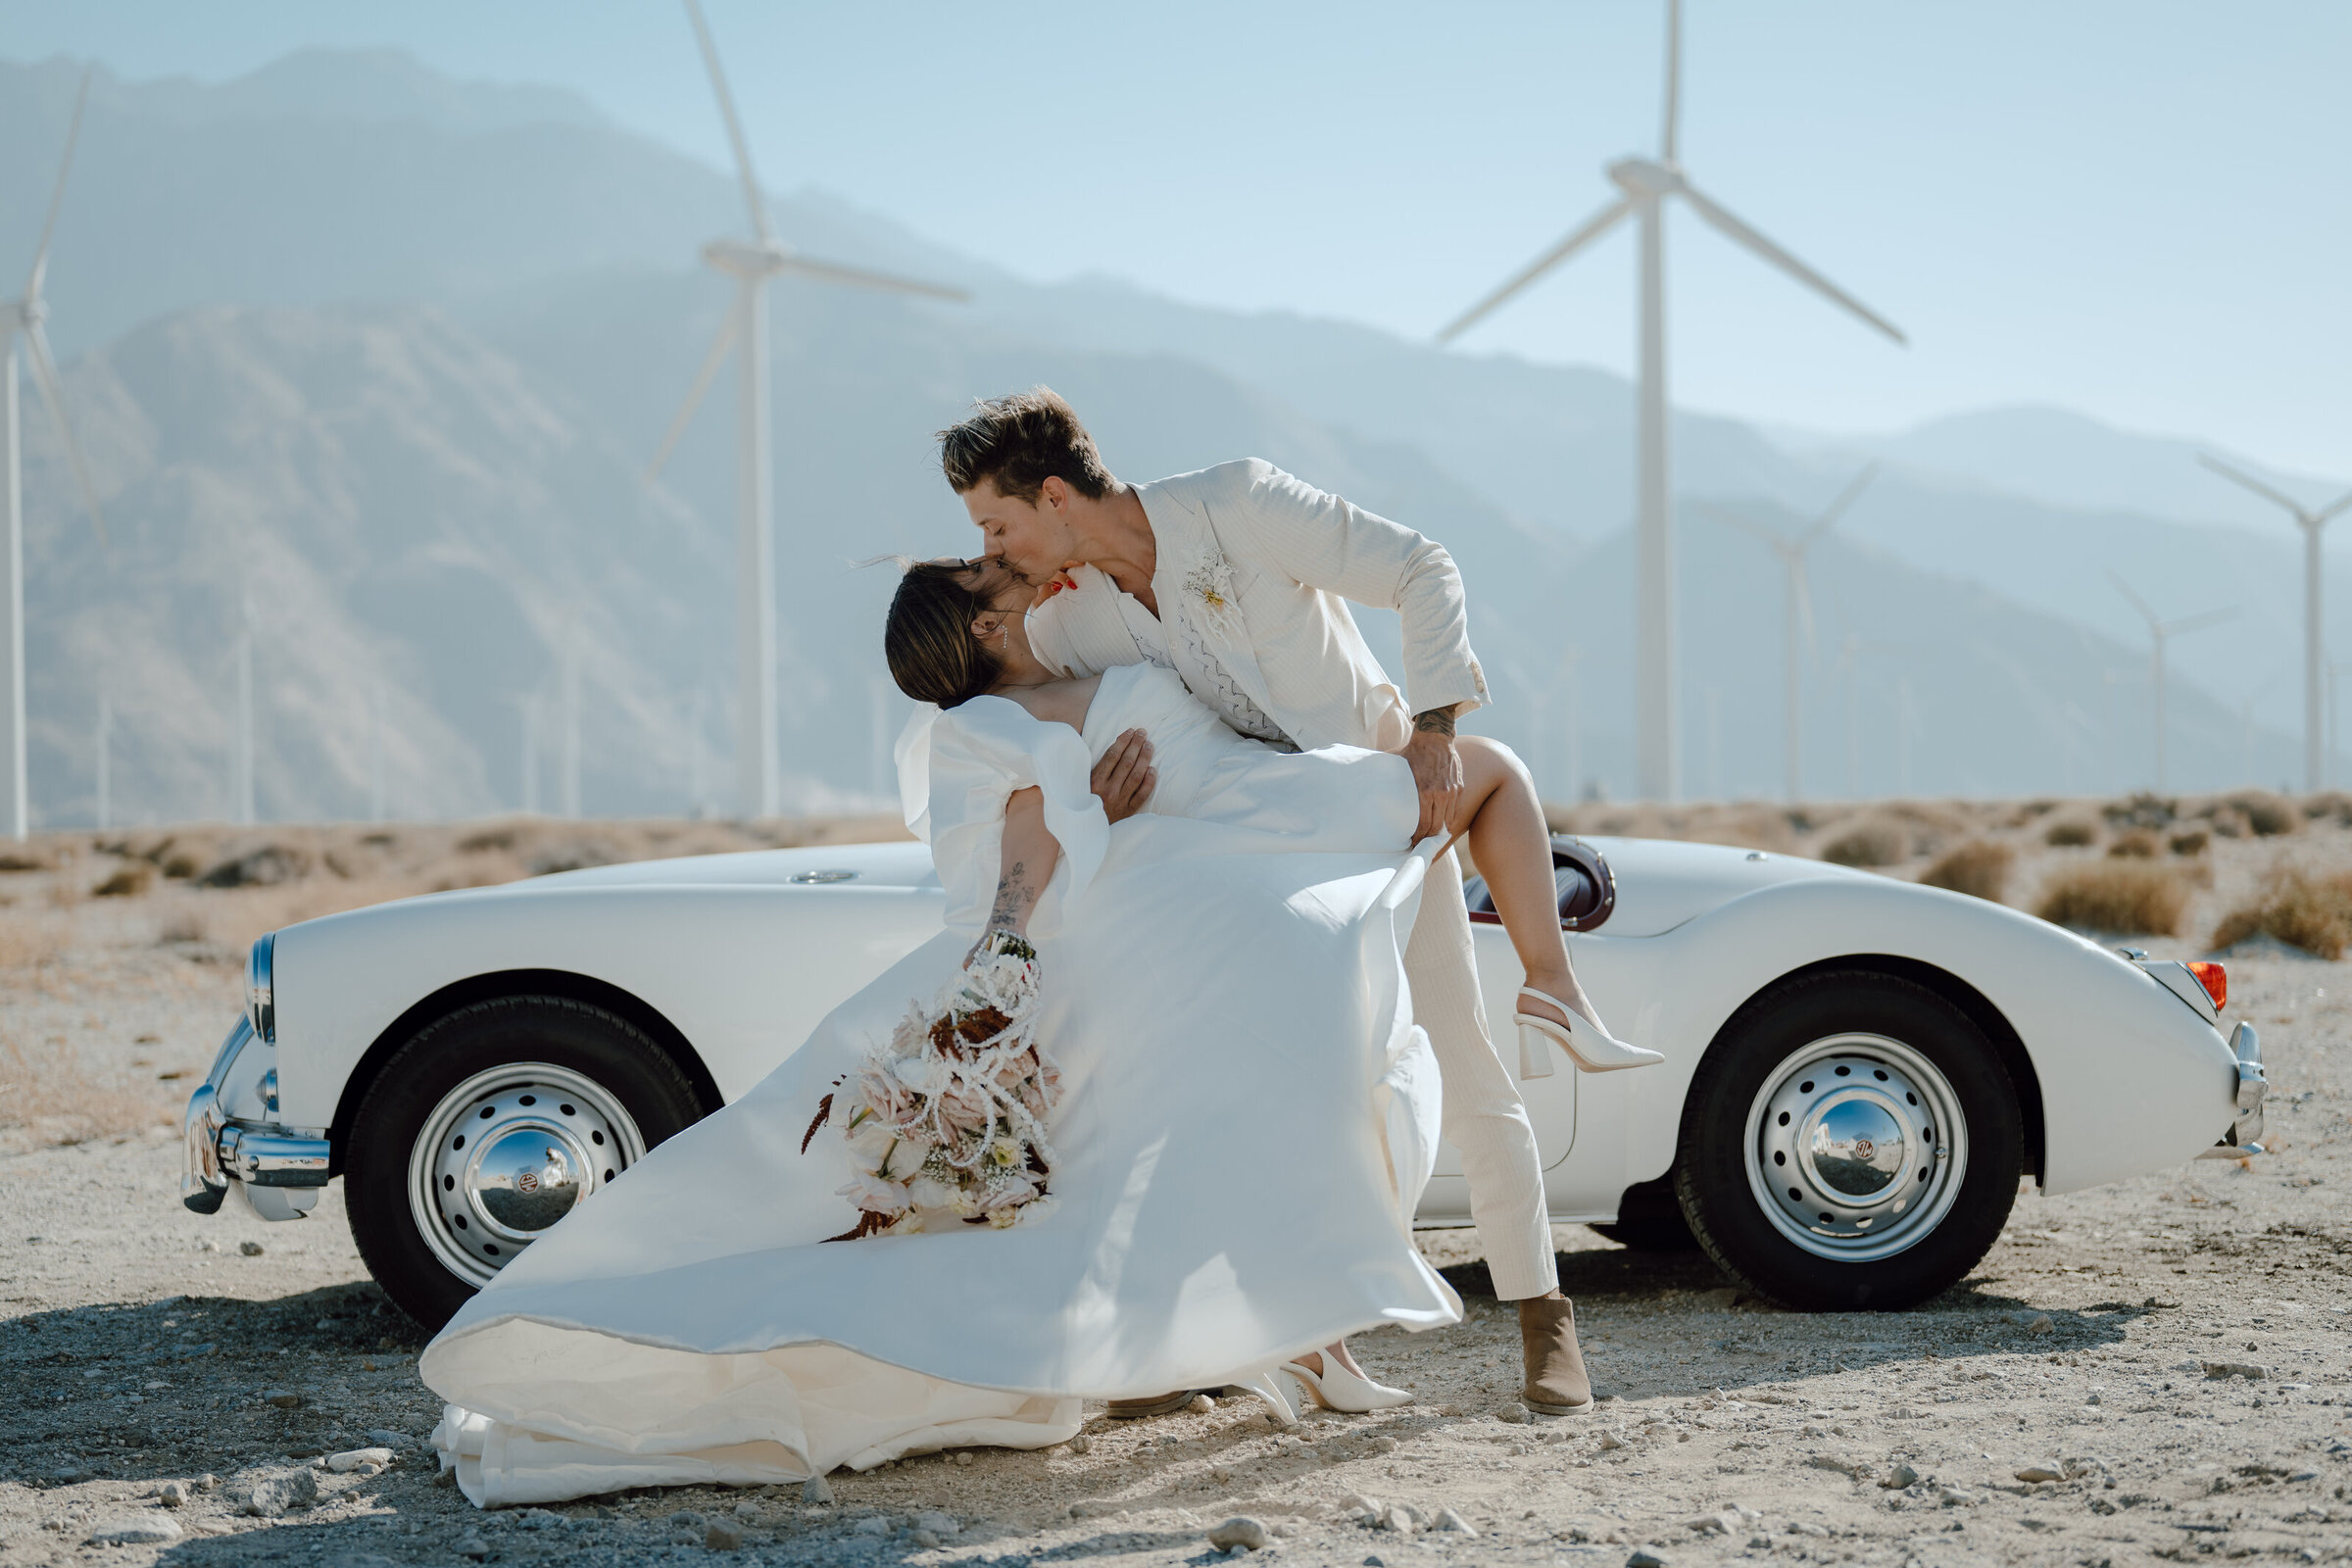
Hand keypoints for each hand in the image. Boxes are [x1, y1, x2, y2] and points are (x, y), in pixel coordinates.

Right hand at [1090, 727, 1155, 823]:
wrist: (1085, 831)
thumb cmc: (1081, 802)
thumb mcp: (1080, 784)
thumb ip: (1090, 768)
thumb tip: (1100, 747)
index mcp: (1094, 782)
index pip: (1112, 756)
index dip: (1123, 741)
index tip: (1130, 731)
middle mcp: (1108, 790)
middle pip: (1126, 763)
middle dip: (1135, 745)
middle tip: (1143, 733)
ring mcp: (1120, 801)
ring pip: (1136, 776)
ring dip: (1144, 758)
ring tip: (1149, 745)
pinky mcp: (1128, 812)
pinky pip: (1142, 795)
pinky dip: (1149, 782)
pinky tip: (1153, 769)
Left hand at [1399, 726, 1463, 843]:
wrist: (1435, 737)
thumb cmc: (1414, 752)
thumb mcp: (1399, 767)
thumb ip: (1389, 781)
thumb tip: (1367, 787)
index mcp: (1425, 792)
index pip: (1423, 825)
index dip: (1418, 838)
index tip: (1412, 844)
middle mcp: (1441, 795)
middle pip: (1436, 827)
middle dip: (1428, 839)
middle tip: (1420, 845)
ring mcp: (1452, 792)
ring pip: (1448, 821)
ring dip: (1439, 832)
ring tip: (1430, 838)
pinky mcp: (1459, 787)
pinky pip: (1455, 811)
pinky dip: (1448, 820)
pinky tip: (1441, 825)